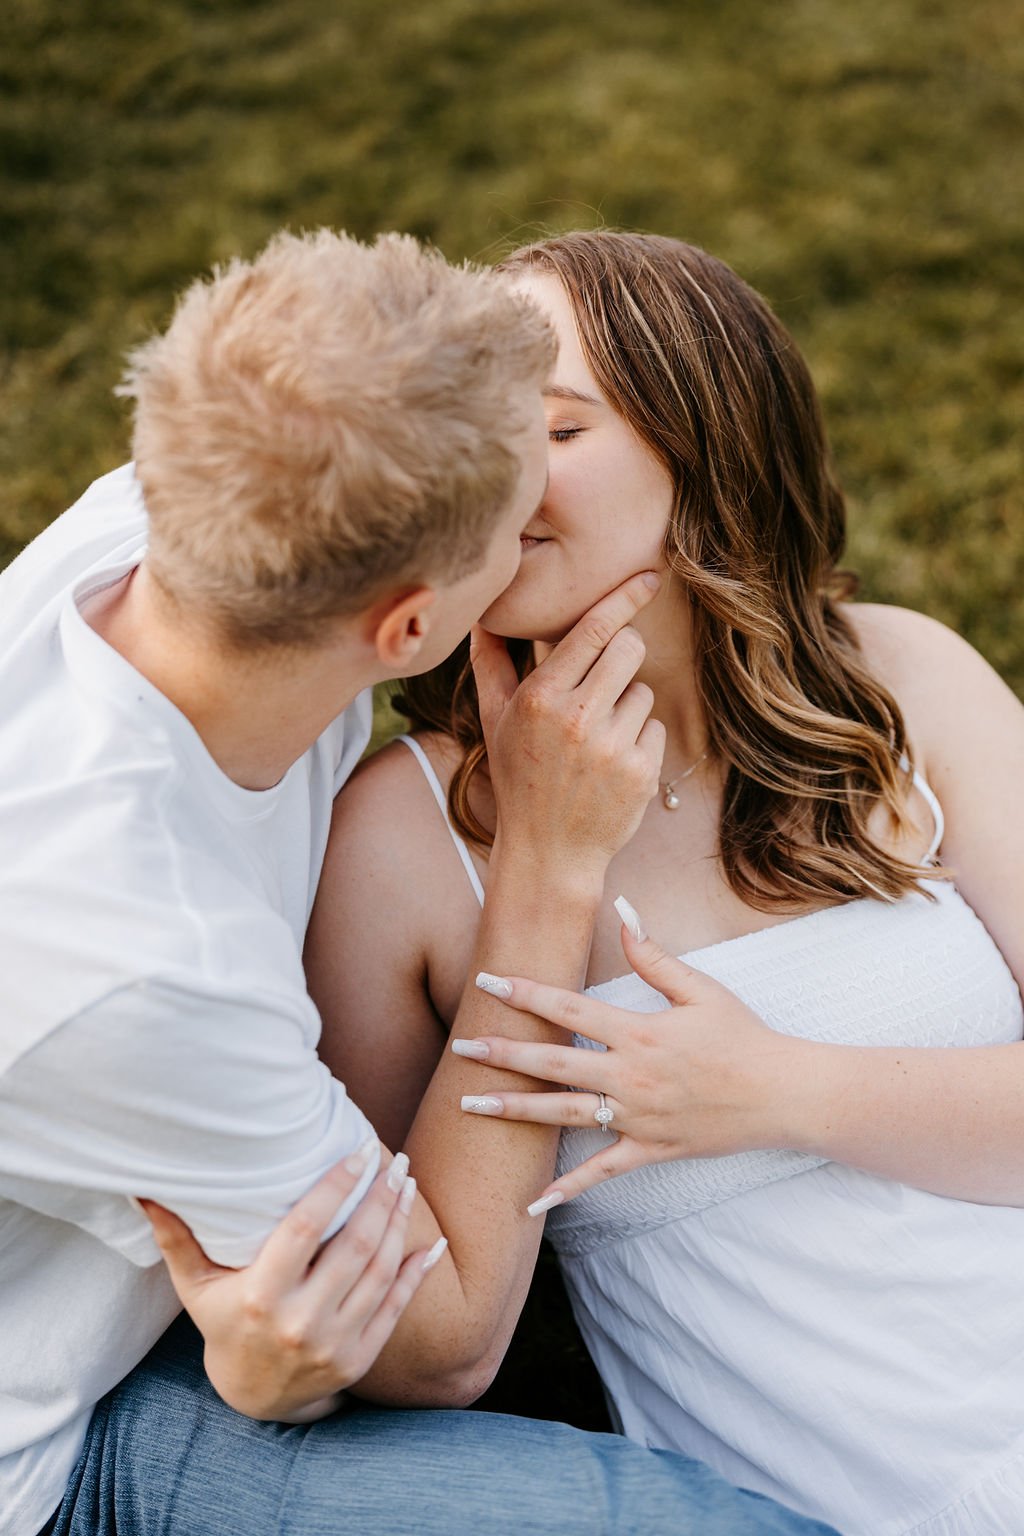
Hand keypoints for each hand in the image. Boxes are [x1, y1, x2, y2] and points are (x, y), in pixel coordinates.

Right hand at [139, 1144, 440, 1419]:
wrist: (254, 1398)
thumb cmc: (224, 1324)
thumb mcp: (196, 1286)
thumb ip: (175, 1238)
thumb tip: (144, 1191)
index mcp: (260, 1297)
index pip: (305, 1230)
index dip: (335, 1188)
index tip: (358, 1151)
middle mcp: (300, 1322)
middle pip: (353, 1247)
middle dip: (379, 1198)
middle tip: (395, 1160)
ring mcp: (334, 1343)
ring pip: (379, 1272)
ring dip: (399, 1223)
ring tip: (406, 1184)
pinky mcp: (359, 1358)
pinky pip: (397, 1307)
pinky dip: (418, 1272)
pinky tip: (433, 1241)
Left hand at [456, 906, 807, 1207]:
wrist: (783, 1094)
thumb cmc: (743, 1036)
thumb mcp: (700, 988)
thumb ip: (653, 955)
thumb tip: (623, 910)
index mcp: (639, 1032)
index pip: (569, 1009)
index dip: (525, 994)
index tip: (487, 983)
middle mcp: (631, 1075)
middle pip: (554, 1063)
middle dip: (502, 1054)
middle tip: (459, 1049)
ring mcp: (638, 1117)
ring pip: (564, 1115)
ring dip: (515, 1110)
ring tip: (472, 1106)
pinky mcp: (650, 1149)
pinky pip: (602, 1173)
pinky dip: (566, 1189)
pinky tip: (530, 1202)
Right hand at [471, 572, 664, 879]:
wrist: (548, 852)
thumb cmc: (518, 777)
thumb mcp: (495, 720)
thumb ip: (490, 663)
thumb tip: (481, 615)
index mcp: (540, 698)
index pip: (593, 629)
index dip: (624, 598)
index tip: (649, 576)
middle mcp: (577, 718)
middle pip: (629, 648)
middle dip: (623, 654)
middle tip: (604, 680)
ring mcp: (612, 747)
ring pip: (643, 692)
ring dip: (626, 707)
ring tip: (595, 741)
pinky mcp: (641, 772)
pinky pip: (655, 728)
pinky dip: (639, 740)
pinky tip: (611, 764)